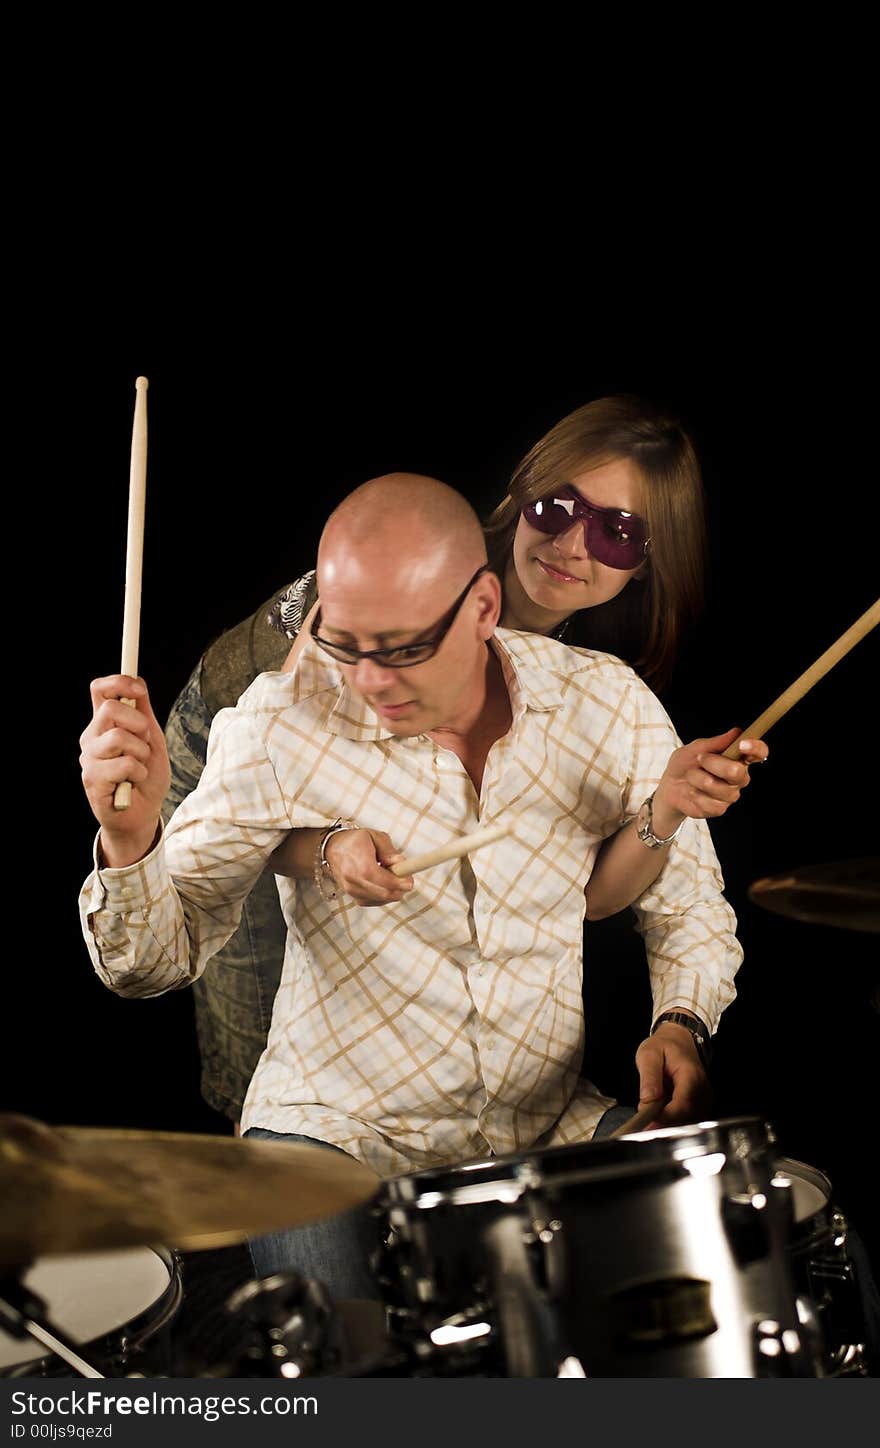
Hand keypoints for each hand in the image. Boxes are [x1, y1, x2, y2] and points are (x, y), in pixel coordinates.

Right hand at [79, 675, 168, 864]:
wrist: (143, 814)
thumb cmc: (146, 776)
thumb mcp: (152, 740)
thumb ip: (144, 714)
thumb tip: (138, 683)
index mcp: (104, 723)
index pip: (100, 690)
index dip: (118, 682)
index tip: (139, 690)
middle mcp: (92, 737)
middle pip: (110, 708)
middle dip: (138, 723)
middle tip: (145, 745)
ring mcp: (88, 757)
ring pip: (118, 736)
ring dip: (140, 753)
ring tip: (139, 767)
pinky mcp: (91, 778)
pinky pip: (123, 764)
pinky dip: (138, 773)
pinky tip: (133, 783)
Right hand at [324, 828, 413, 905]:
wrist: (333, 848)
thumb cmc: (355, 841)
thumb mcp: (374, 837)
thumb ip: (389, 851)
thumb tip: (401, 864)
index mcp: (360, 865)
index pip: (384, 881)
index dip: (400, 883)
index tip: (410, 881)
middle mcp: (354, 881)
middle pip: (385, 894)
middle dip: (399, 888)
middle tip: (405, 878)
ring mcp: (352, 891)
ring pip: (381, 899)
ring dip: (392, 891)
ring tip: (390, 875)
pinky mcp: (354, 897)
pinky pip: (375, 902)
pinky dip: (383, 895)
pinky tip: (383, 884)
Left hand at [634, 1021, 713, 1127]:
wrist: (679, 1039)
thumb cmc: (663, 1046)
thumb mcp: (649, 1055)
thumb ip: (649, 1078)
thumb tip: (647, 1103)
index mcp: (691, 1076)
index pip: (682, 1106)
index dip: (665, 1120)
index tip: (647, 1126)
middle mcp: (703, 1090)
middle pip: (687, 1118)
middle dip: (665, 1126)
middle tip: (644, 1128)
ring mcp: (705, 1099)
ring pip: (689, 1122)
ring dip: (669, 1124)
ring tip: (651, 1119)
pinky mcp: (702, 1104)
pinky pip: (690, 1119)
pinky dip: (675, 1121)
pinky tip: (662, 1115)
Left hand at [650, 728, 768, 837]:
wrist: (669, 787)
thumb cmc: (685, 765)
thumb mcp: (695, 748)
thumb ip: (715, 742)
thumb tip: (736, 732)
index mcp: (737, 759)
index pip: (759, 753)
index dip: (756, 748)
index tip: (742, 744)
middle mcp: (738, 777)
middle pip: (738, 772)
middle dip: (714, 764)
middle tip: (700, 759)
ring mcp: (730, 794)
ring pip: (720, 788)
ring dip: (698, 779)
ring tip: (690, 776)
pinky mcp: (719, 809)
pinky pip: (710, 803)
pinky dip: (695, 794)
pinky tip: (691, 791)